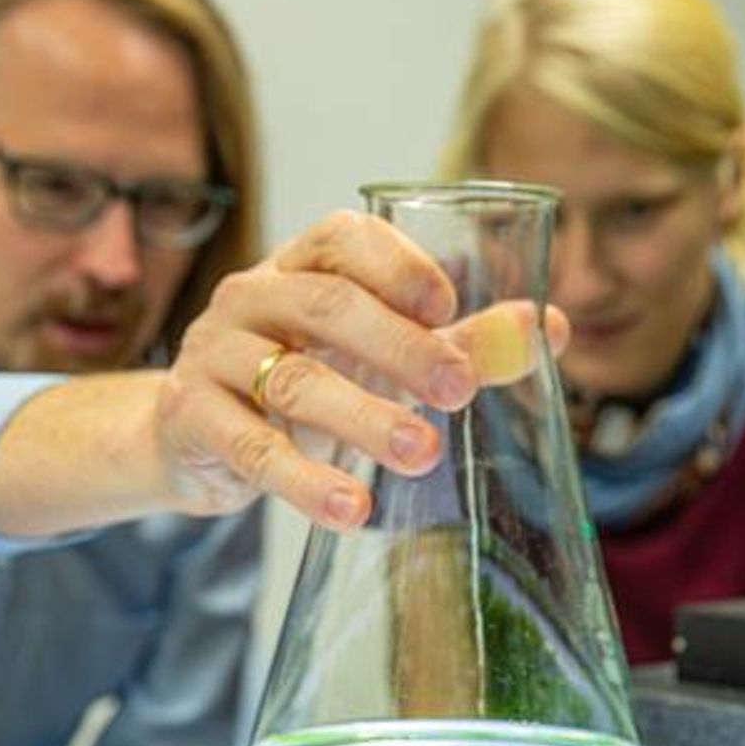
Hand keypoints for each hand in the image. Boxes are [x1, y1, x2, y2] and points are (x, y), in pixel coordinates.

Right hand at [157, 210, 567, 529]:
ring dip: (364, 418)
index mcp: (300, 264)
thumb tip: (552, 329)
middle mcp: (252, 295)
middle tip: (459, 392)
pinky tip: (351, 508)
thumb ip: (460, 344)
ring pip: (293, 380)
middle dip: (401, 348)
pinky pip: (252, 449)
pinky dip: (305, 482)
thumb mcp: (379, 359)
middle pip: (327, 306)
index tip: (449, 308)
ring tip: (421, 454)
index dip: (398, 266)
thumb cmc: (303, 380)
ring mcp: (214, 354)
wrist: (194, 436)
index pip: (344, 238)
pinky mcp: (192, 418)